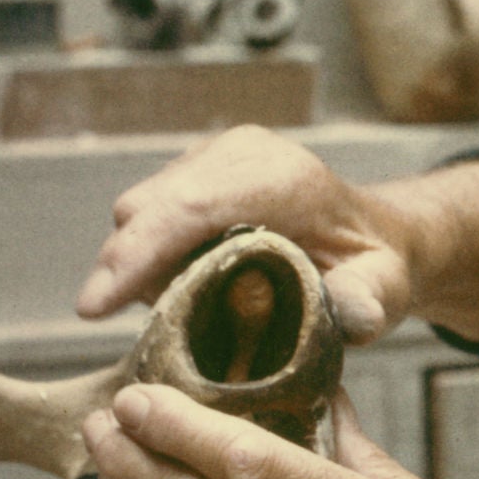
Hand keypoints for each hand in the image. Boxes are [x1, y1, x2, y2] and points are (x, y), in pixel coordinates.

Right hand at [77, 126, 411, 343]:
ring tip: (185, 306)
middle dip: (131, 270)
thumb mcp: (385, 286)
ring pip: (140, 211)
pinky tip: (187, 284)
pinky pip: (149, 211)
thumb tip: (355, 314)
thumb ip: (369, 300)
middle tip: (158, 325)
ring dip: (143, 264)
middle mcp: (241, 153)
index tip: (93, 307)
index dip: (136, 256)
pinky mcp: (197, 167)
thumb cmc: (376, 263)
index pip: (189, 209)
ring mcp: (214, 155)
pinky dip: (152, 252)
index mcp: (281, 177)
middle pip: (149, 209)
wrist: (376, 232)